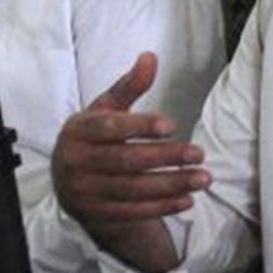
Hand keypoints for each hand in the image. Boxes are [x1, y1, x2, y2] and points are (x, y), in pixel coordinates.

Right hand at [51, 53, 206, 268]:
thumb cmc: (94, 138)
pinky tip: (188, 199)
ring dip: (172, 184)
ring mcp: (86, 192)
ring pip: (133, 189)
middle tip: (199, 153)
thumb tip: (150, 57)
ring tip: (203, 178)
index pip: (109, 128)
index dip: (139, 126)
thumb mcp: (105, 110)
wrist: (69, 185)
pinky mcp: (98, 215)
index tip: (171, 125)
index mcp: (77, 131)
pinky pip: (134, 212)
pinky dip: (163, 207)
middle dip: (165, 157)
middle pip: (125, 160)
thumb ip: (128, 86)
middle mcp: (76, 162)